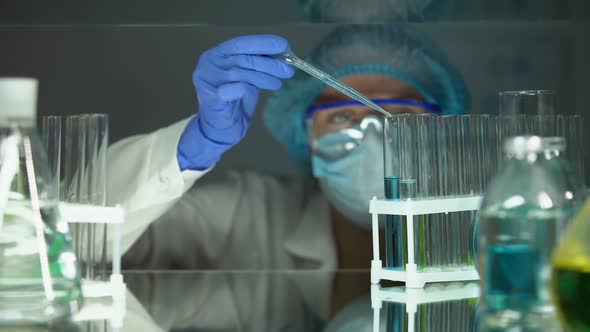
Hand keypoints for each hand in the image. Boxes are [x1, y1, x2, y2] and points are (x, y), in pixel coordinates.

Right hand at [178, 35, 294, 169]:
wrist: (220, 129)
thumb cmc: (235, 102)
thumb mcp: (248, 78)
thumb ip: (258, 65)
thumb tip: (283, 54)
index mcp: (217, 54)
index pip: (241, 43)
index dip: (263, 43)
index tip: (284, 45)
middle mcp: (209, 62)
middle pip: (244, 58)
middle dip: (270, 63)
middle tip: (288, 69)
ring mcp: (207, 79)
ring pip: (242, 72)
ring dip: (265, 77)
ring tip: (278, 83)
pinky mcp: (210, 96)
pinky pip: (237, 88)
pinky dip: (251, 89)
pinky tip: (262, 91)